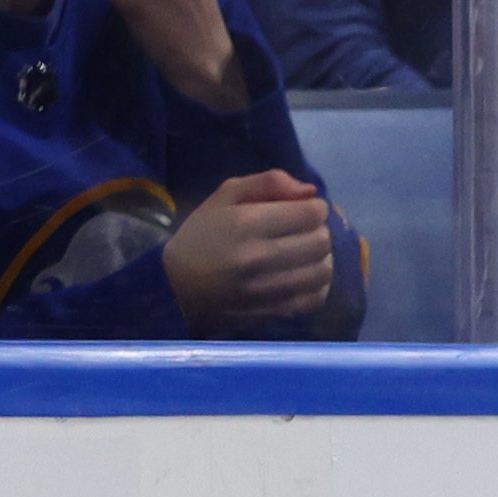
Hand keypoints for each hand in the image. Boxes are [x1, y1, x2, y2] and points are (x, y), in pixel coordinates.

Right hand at [160, 169, 335, 326]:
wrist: (174, 288)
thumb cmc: (201, 236)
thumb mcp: (224, 196)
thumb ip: (268, 183)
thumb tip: (309, 191)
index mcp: (246, 224)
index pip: (310, 214)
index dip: (314, 207)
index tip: (304, 209)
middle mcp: (260, 258)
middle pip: (321, 241)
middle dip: (318, 230)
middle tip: (304, 230)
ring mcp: (268, 290)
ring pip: (323, 270)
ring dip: (321, 257)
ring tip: (305, 253)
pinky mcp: (272, 313)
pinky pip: (316, 298)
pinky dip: (318, 284)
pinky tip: (303, 275)